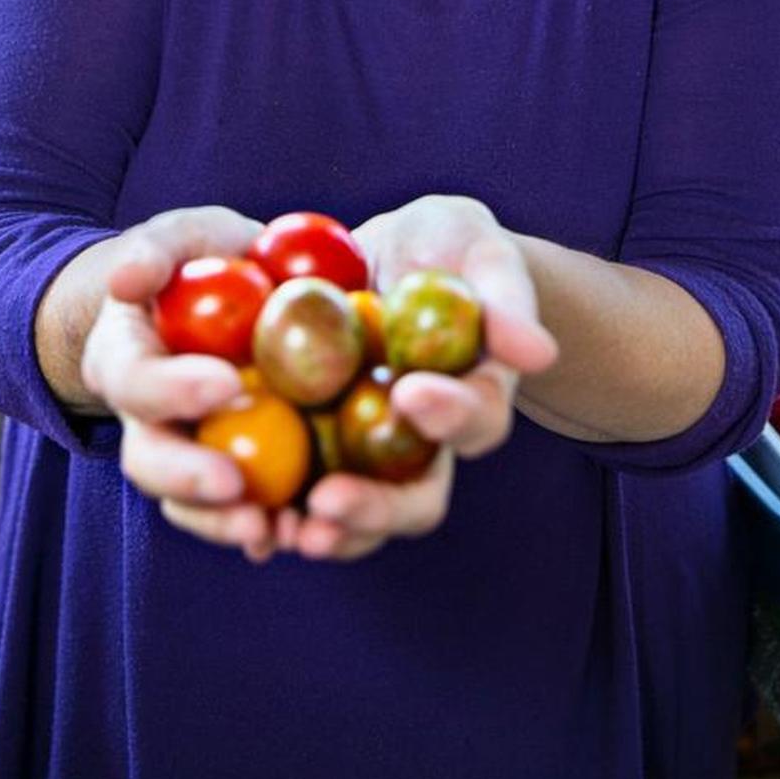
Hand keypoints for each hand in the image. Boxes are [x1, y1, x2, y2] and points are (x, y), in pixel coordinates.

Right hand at [79, 206, 282, 562]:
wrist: (226, 295)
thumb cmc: (202, 258)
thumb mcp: (183, 236)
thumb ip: (156, 250)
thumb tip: (126, 280)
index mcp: (125, 359)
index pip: (136, 380)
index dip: (173, 389)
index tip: (226, 384)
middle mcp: (145, 417)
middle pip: (148, 459)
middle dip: (187, 477)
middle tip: (236, 484)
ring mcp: (186, 450)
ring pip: (188, 503)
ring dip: (225, 524)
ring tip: (274, 530)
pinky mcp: (233, 470)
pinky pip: (244, 510)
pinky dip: (270, 526)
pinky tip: (305, 533)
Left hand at [274, 195, 556, 562]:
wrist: (395, 256)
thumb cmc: (449, 246)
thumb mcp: (480, 251)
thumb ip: (505, 296)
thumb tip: (538, 352)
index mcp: (475, 399)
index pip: (476, 420)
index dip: (450, 415)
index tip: (412, 392)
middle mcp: (426, 443)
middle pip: (415, 496)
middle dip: (376, 508)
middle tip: (331, 503)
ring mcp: (371, 451)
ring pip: (356, 512)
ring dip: (323, 529)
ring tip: (283, 532)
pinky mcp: (319, 444)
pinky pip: (298, 489)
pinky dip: (273, 512)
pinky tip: (241, 523)